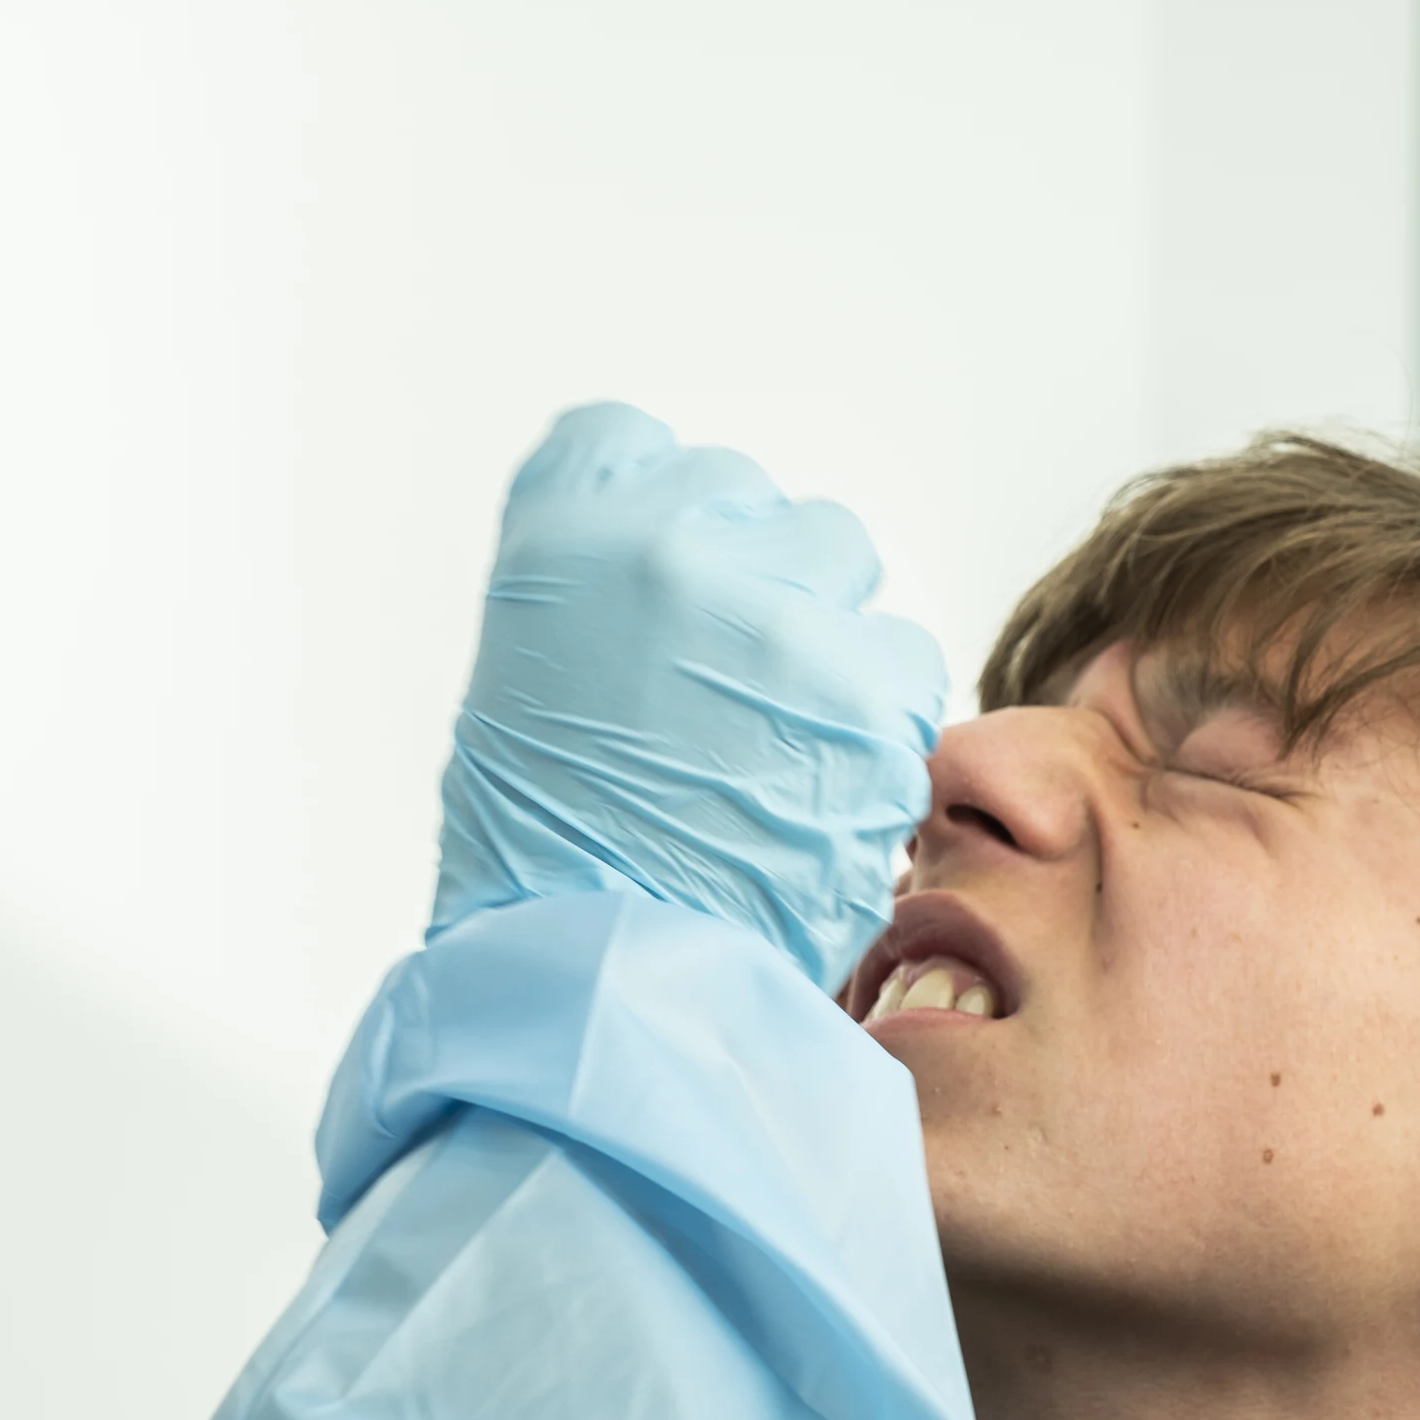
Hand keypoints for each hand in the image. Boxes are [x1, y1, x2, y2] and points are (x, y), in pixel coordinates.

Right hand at [432, 403, 943, 990]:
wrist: (600, 980)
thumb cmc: (540, 853)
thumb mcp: (516, 685)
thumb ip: (590, 599)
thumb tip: (660, 577)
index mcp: (561, 535)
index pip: (619, 440)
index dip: (643, 514)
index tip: (646, 590)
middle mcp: (670, 546)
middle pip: (751, 504)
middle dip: (748, 583)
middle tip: (715, 690)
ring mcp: (778, 615)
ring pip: (841, 567)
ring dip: (820, 641)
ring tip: (767, 742)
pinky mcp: (868, 695)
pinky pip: (902, 663)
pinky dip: (872, 719)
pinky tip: (813, 781)